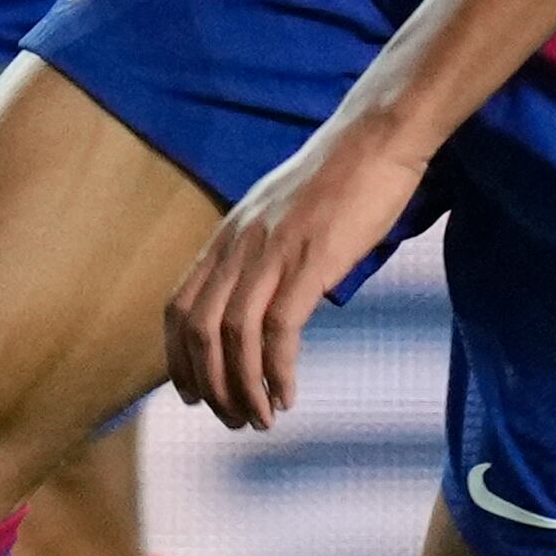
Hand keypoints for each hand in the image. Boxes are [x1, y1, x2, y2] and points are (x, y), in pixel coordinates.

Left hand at [162, 115, 428, 431]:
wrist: (377, 136)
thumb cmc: (340, 176)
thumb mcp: (281, 212)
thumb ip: (263, 250)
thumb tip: (263, 294)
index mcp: (229, 235)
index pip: (179, 307)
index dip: (178, 359)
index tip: (192, 394)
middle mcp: (239, 244)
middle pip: (200, 330)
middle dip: (209, 385)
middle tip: (233, 419)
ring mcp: (273, 251)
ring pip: (234, 336)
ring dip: (243, 388)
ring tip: (261, 419)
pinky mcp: (311, 260)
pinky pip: (279, 330)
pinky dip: (277, 371)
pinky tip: (287, 394)